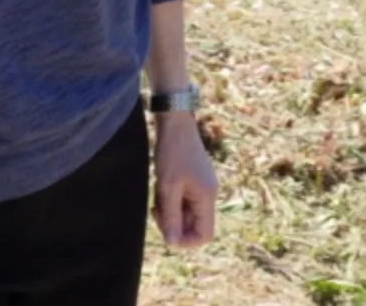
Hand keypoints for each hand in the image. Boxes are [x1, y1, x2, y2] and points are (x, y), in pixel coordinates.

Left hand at [152, 112, 218, 248]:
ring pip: (186, 212)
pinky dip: (170, 198)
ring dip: (169, 209)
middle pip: (193, 225)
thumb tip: (173, 243)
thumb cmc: (172, 152)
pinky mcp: (193, 179)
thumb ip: (171, 216)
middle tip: (156, 208)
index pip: (204, 234)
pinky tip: (160, 185)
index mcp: (207, 197)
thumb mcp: (167, 187)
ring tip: (157, 193)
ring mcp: (202, 186)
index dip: (186, 240)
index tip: (167, 229)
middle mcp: (208, 194)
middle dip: (173, 222)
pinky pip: (183, 200)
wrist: (175, 121)